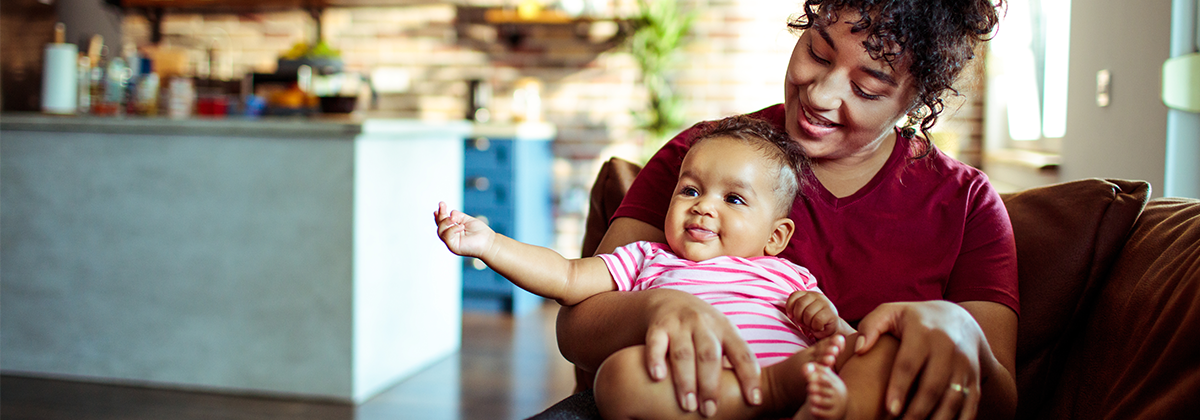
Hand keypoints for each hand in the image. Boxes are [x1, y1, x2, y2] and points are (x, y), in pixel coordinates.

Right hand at [433, 201, 494, 257]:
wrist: (489, 242)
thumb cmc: (480, 233)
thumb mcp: (467, 220)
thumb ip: (458, 216)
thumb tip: (450, 213)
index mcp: (454, 230)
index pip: (443, 222)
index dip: (439, 214)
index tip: (441, 205)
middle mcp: (451, 237)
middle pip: (440, 226)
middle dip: (441, 215)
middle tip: (443, 205)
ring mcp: (451, 242)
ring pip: (440, 231)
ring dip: (446, 222)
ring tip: (454, 219)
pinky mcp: (453, 247)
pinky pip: (447, 236)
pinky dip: (453, 229)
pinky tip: (461, 226)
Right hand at [643, 289, 761, 416]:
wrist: (671, 301)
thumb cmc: (705, 331)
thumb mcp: (724, 338)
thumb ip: (734, 362)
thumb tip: (754, 400)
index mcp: (726, 330)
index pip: (742, 353)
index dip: (749, 377)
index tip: (754, 401)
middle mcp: (704, 325)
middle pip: (709, 355)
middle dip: (710, 385)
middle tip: (710, 411)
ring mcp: (680, 325)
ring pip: (683, 353)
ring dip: (685, 380)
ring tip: (687, 404)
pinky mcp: (659, 326)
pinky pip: (656, 343)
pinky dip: (655, 359)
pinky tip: (658, 377)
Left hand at [786, 290, 849, 339]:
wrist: (832, 329)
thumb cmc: (814, 321)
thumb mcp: (803, 313)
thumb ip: (797, 309)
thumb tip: (790, 314)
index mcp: (808, 294)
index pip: (794, 295)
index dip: (789, 307)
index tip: (791, 316)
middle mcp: (817, 296)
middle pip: (800, 305)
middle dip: (799, 317)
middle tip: (804, 323)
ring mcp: (825, 303)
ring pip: (808, 313)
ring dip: (808, 324)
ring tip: (813, 325)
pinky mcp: (831, 313)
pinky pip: (817, 320)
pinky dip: (816, 327)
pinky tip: (819, 327)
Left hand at [854, 301, 985, 419]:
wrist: (958, 319)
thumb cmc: (913, 319)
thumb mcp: (890, 312)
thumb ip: (870, 327)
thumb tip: (859, 350)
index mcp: (923, 332)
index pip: (909, 363)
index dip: (899, 388)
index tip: (890, 409)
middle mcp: (948, 347)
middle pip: (932, 386)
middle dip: (917, 411)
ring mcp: (964, 364)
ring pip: (952, 398)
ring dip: (937, 419)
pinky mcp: (974, 378)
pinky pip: (970, 404)